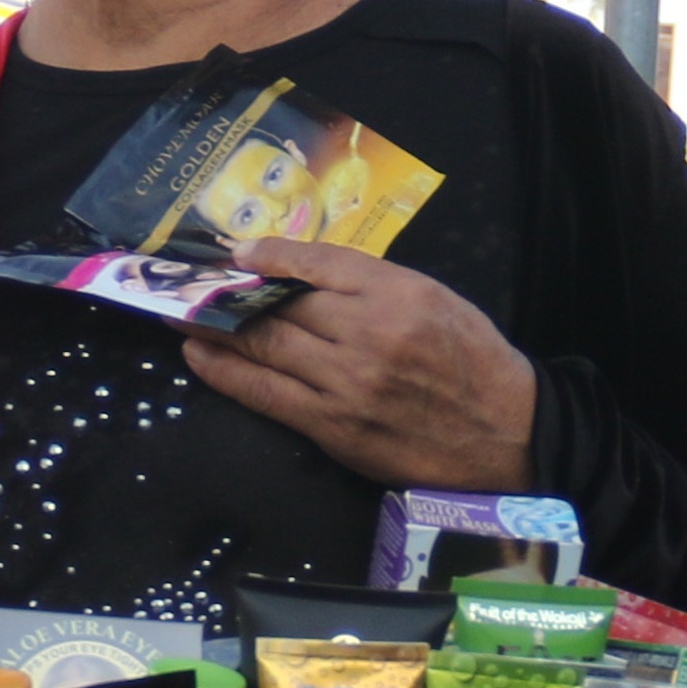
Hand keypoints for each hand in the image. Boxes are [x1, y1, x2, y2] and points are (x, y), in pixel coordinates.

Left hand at [185, 242, 538, 489]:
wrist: (505, 435)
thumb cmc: (471, 361)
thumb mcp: (434, 299)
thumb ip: (373, 284)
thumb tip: (302, 272)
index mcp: (398, 294)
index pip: (317, 264)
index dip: (269, 256)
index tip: (237, 253)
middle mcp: (369, 334)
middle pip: (281, 304)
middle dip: (228, 292)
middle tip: (190, 283)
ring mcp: (347, 383)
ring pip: (265, 346)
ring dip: (213, 328)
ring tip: (181, 315)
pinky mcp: (334, 425)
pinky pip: (267, 394)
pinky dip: (226, 373)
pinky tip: (199, 357)